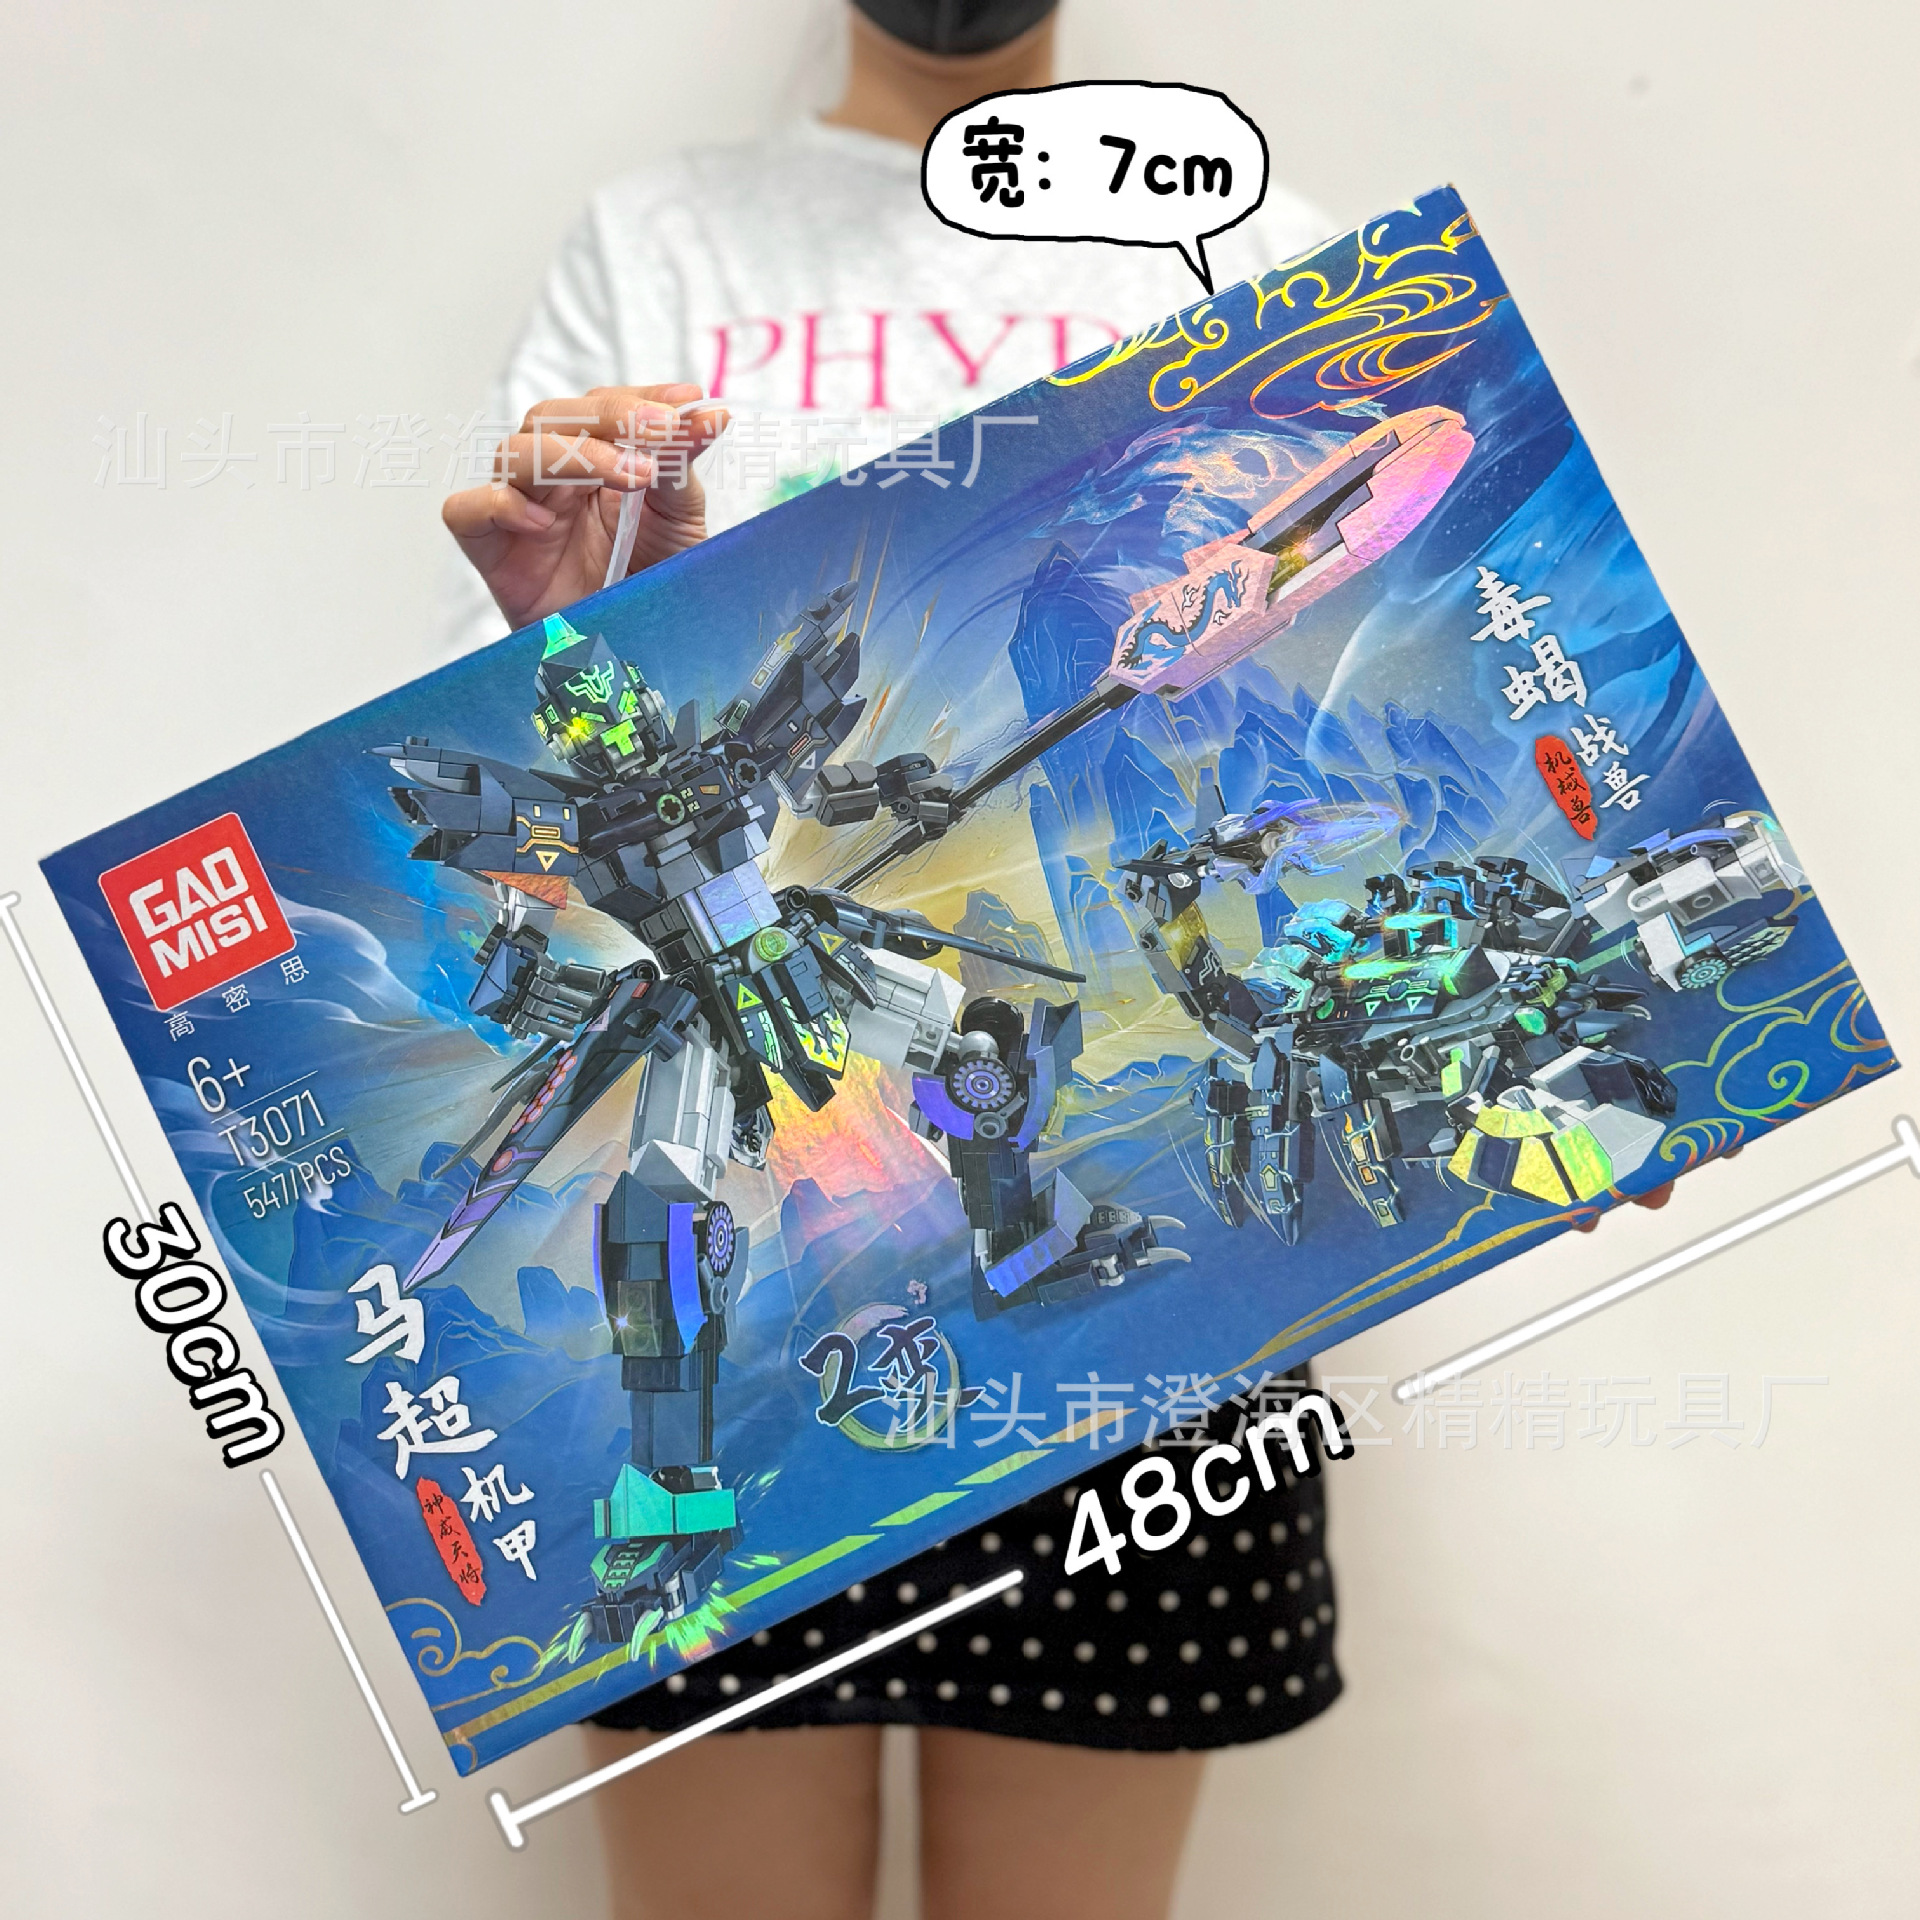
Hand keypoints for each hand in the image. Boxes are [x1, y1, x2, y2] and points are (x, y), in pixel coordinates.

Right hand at [444, 385, 729, 630]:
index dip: (642, 398)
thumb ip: (681, 467)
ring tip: (630, 475)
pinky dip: (501, 505)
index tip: (688, 400)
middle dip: (611, 418)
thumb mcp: (679, 522)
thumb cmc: (647, 586)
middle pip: (554, 417)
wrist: (631, 657)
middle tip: (661, 432)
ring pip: (515, 452)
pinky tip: (544, 522)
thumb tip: (707, 413)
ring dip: (573, 455)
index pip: (604, 406)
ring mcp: (519, 510)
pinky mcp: (490, 550)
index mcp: (595, 461)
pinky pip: (468, 511)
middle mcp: (552, 478)